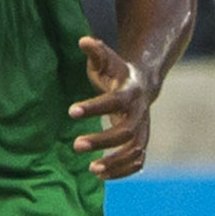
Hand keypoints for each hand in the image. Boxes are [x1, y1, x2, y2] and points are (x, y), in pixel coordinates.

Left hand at [71, 36, 152, 177]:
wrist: (142, 85)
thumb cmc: (116, 73)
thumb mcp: (106, 60)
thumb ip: (96, 51)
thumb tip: (83, 40)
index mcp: (130, 93)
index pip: (115, 102)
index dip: (95, 107)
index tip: (71, 111)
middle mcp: (140, 113)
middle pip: (126, 132)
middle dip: (102, 140)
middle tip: (76, 145)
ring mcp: (143, 130)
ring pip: (135, 151)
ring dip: (115, 162)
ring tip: (91, 168)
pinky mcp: (141, 143)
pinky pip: (138, 162)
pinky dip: (122, 171)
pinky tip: (100, 174)